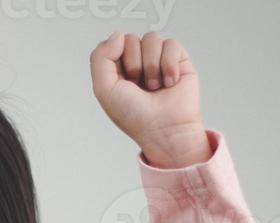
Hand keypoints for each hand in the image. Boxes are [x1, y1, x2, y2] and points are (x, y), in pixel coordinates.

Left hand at [89, 32, 207, 168]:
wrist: (164, 130)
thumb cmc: (134, 116)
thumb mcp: (104, 89)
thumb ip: (100, 58)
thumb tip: (119, 35)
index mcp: (118, 68)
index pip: (113, 43)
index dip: (116, 60)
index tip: (122, 82)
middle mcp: (138, 61)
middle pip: (131, 39)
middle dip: (135, 65)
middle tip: (140, 87)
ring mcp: (158, 59)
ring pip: (151, 38)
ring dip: (152, 66)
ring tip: (155, 86)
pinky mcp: (178, 60)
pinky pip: (171, 44)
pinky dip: (169, 65)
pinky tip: (169, 82)